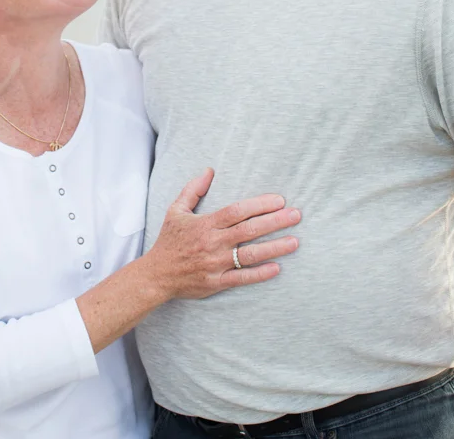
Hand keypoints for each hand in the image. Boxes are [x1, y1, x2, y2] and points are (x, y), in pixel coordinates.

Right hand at [146, 168, 300, 300]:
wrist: (156, 275)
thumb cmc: (169, 240)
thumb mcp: (176, 210)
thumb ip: (193, 189)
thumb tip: (209, 170)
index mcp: (205, 224)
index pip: (237, 211)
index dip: (259, 205)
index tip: (279, 200)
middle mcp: (213, 243)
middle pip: (249, 230)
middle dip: (275, 222)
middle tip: (296, 215)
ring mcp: (216, 264)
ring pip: (250, 255)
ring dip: (274, 248)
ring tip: (295, 241)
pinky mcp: (216, 283)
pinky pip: (242, 278)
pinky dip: (260, 274)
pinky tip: (277, 268)